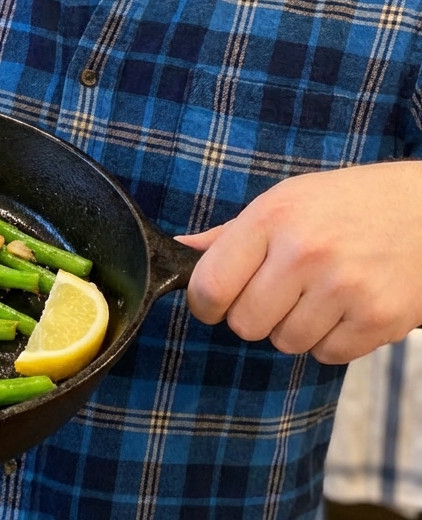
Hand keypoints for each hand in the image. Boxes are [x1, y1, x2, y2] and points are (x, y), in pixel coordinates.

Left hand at [176, 162, 421, 363]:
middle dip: (252, 314)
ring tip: (315, 294)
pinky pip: (327, 356)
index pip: (211, 286)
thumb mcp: (282, 201)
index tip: (213, 301)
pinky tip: (343, 307)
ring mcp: (343, 288)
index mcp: (271, 218)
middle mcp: (304, 252)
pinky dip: (330, 340)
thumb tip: (179, 249)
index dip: (205, 303)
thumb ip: (230, 234)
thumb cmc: (342, 205)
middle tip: (275, 292)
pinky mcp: (377, 320)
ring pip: (285, 342)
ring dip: (293, 327)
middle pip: (244, 324)